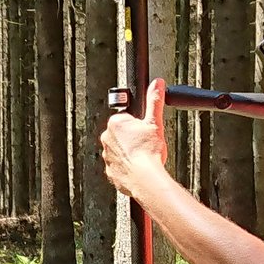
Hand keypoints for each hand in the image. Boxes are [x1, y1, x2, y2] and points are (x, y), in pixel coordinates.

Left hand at [101, 78, 168, 196]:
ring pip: (120, 150)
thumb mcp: (155, 122)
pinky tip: (138, 167)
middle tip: (146, 144)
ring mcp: (107, 155)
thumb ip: (155, 101)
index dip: (139, 125)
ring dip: (130, 152)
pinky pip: (119, 165)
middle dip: (133, 138)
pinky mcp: (110, 171)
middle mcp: (107, 138)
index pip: (127, 118)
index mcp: (116, 123)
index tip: (145, 132)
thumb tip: (157, 84)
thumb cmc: (148, 152)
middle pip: (123, 134)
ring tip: (143, 156)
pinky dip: (128, 166)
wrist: (145, 179)